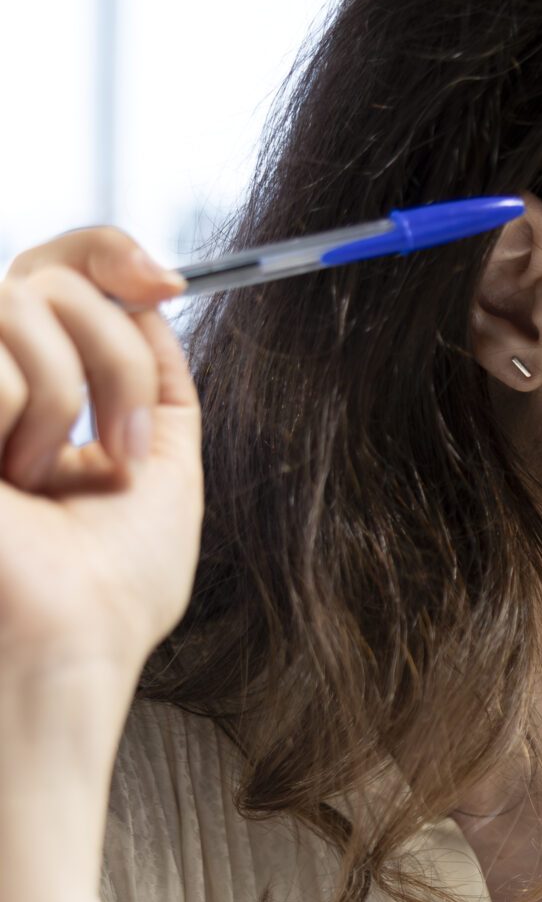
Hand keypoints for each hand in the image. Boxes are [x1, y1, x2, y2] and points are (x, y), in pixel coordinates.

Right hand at [0, 227, 201, 699]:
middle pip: (47, 273)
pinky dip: (21, 415)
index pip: (55, 267)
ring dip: (65, 395)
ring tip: (47, 478)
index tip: (167, 284)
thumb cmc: (111, 589)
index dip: (108, 251)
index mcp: (32, 383)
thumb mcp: (159, 463)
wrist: (68, 649)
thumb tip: (151, 293)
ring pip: (19, 298)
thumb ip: (152, 374)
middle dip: (113, 354)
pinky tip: (7, 481)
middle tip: (123, 449)